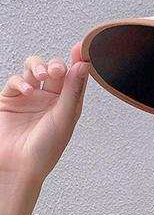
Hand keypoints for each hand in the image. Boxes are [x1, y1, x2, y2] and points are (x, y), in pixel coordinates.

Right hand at [0, 42, 89, 184]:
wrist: (18, 166)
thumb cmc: (45, 149)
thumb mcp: (64, 117)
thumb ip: (73, 90)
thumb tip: (83, 66)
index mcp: (68, 103)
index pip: (75, 77)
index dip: (78, 61)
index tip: (81, 48)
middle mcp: (50, 98)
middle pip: (54, 69)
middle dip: (55, 65)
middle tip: (56, 71)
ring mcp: (30, 98)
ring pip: (34, 69)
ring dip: (38, 66)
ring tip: (42, 75)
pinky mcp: (10, 100)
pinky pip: (16, 81)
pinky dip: (20, 82)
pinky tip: (27, 91)